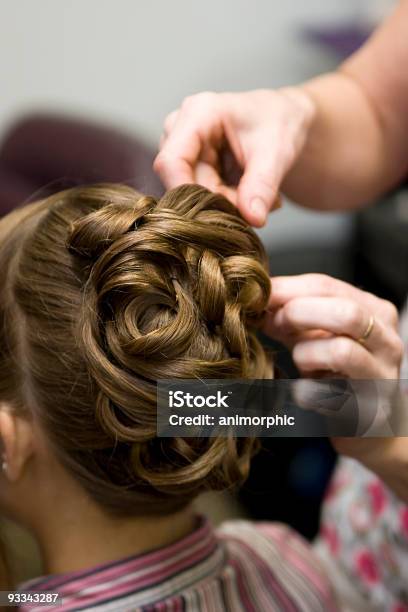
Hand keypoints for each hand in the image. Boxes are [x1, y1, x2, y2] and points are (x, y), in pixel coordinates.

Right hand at [154, 88, 314, 226]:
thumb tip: (252, 219)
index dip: (185, 193)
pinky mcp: (188, 166)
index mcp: (198, 113)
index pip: (171, 161)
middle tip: (257, 205)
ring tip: (260, 194)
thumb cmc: (279, 122)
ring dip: (227, 204)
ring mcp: (182, 149)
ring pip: (192, 194)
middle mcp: (180, 129)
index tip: (212, 219)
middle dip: (220, 202)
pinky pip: (201, 197)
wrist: (282, 120)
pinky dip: (228, 202)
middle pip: (184, 183)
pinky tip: (250, 193)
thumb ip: (262, 186)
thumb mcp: (277, 153)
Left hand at [263, 273, 406, 499]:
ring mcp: (382, 378)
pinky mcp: (370, 412)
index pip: (327, 286)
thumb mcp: (315, 335)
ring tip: (301, 363)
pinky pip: (327, 395)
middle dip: (299, 314)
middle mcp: (387, 342)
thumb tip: (257, 298)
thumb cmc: (337, 373)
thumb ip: (291, 315)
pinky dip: (306, 391)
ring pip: (340, 351)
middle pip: (345, 313)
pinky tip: (305, 392)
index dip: (286, 289)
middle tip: (274, 324)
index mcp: (375, 312)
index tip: (258, 295)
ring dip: (305, 354)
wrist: (365, 423)